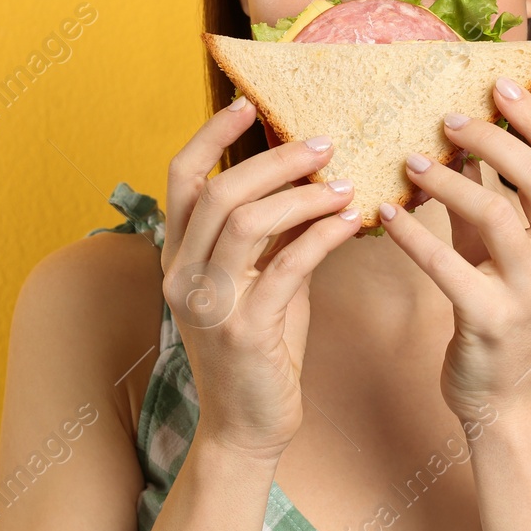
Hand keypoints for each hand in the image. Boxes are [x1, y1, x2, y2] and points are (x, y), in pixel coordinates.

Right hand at [162, 97, 359, 459]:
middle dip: (276, 159)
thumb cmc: (260, 347)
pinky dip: (322, 236)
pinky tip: (353, 223)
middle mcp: (182, 274)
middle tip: (326, 143)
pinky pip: (287, 266)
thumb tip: (305, 174)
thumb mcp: (258, 278)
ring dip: (303, 194)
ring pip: (247, 221)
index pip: (181, 177)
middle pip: (219, 190)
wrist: (248, 426)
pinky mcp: (245, 331)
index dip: (210, 134)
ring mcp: (209, 304)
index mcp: (178, 255)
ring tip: (346, 184)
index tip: (247, 104)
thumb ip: (269, 232)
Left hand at [378, 75, 530, 423]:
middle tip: (447, 119)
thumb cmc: (505, 314)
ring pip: (496, 214)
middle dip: (493, 138)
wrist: (508, 403)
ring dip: (449, 180)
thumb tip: (461, 136)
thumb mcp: (507, 252)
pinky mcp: (491, 323)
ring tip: (411, 162)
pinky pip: (448, 266)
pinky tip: (386, 214)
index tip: (498, 87)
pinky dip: (413, 234)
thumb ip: (492, 197)